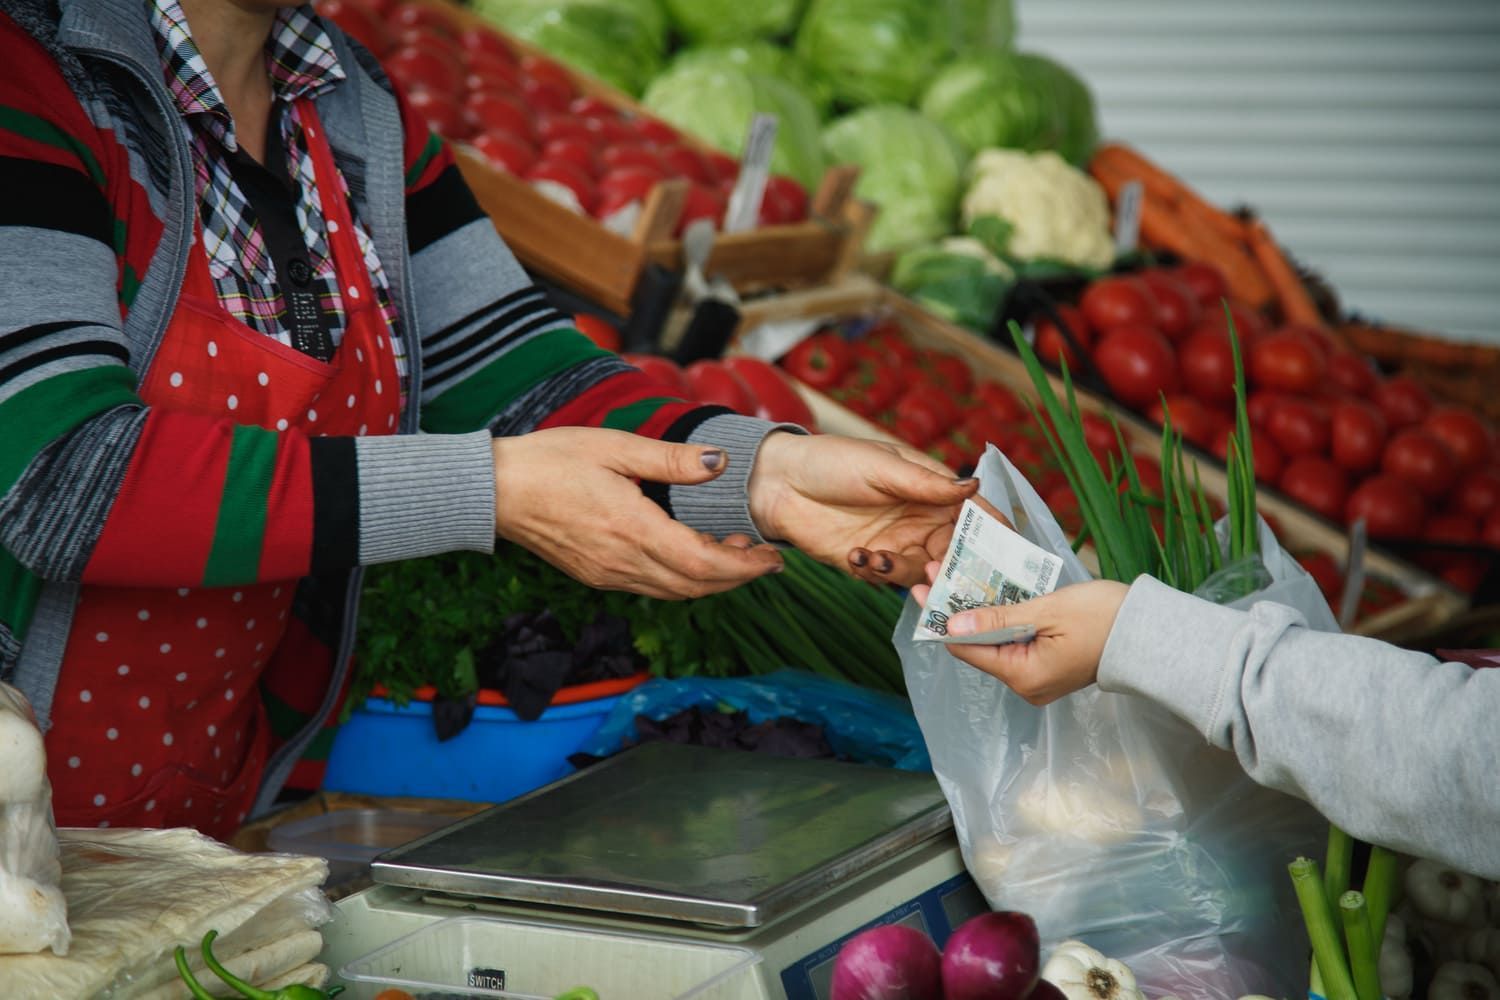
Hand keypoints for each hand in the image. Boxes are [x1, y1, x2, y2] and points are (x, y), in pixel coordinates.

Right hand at [493, 427, 782, 598]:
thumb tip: (720, 463)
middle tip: (765, 557)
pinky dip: (682, 579)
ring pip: (674, 592)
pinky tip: (693, 555)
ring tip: (736, 554)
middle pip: (694, 586)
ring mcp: (607, 574)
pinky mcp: (596, 575)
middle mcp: (620, 561)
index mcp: (630, 527)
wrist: (495, 490)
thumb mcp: (615, 447)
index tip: (771, 556)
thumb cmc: (551, 459)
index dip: (742, 566)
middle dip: (736, 577)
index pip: (701, 563)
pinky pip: (651, 587)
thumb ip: (671, 460)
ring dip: (711, 580)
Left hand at [747, 433, 978, 586]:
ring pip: (923, 573)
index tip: (1006, 551)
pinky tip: (857, 556)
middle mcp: (920, 520)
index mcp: (931, 490)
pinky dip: (877, 574)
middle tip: (940, 570)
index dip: (992, 532)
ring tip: (879, 558)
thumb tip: (973, 487)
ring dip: (908, 573)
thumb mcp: (881, 466)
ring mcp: (896, 544)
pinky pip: (887, 580)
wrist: (778, 483)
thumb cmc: (831, 461)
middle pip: (955, 553)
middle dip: (953, 566)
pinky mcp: (869, 563)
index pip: (973, 513)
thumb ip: (926, 483)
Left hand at [911, 567, 1129, 704]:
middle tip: (937, 570)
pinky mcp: (1047, 664)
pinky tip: (986, 591)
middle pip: (977, 645)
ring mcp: (1037, 677)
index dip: (941, 618)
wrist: (1151, 631)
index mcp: (1023, 676)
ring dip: (976, 609)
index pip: (966, 649)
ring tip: (954, 574)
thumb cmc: (1104, 617)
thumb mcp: (1047, 610)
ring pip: (994, 641)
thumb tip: (953, 625)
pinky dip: (999, 618)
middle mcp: (1026, 684)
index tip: (923, 588)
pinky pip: (1013, 641)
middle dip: (956, 608)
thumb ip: (997, 618)